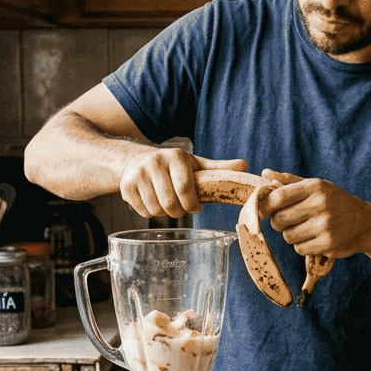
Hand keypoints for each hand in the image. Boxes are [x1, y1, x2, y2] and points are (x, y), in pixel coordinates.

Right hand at [119, 149, 246, 217]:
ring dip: (165, 213)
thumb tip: (244, 165)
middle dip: (179, 211)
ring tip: (167, 202)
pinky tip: (153, 202)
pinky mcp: (126, 186)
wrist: (137, 160)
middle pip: (171, 204)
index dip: (192, 205)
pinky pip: (143, 212)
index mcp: (176, 157)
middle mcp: (155, 162)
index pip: (185, 189)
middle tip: (181, 206)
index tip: (195, 208)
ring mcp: (138, 174)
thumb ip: (218, 169)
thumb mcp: (195, 165)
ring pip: (156, 210)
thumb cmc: (173, 166)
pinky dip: (150, 213)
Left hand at [258, 169, 370, 258]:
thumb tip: (264, 173)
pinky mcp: (328, 244)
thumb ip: (290, 181)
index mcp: (316, 187)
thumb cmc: (336, 203)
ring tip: (306, 229)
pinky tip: (315, 238)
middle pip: (279, 220)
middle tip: (288, 221)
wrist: (367, 224)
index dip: (265, 206)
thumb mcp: (317, 187)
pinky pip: (300, 249)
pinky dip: (303, 246)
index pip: (279, 196)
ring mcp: (325, 225)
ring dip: (292, 235)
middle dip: (278, 223)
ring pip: (288, 236)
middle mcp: (321, 204)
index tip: (263, 211)